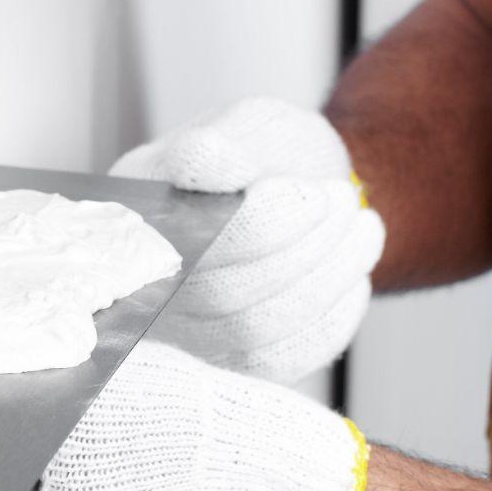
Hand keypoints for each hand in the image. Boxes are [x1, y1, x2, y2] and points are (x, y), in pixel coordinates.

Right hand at [111, 97, 384, 383]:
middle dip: (300, 247)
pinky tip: (349, 273)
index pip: (177, 244)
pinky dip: (332, 314)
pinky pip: (283, 359)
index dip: (252, 228)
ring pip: (255, 330)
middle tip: (341, 200)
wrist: (304, 195)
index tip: (309, 194)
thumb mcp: (249, 127)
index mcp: (133, 220)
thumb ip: (225, 142)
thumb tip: (208, 161)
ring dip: (324, 277)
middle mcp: (145, 286)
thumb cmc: (268, 158)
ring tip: (359, 226)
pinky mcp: (231, 363)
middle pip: (219, 294)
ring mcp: (185, 334)